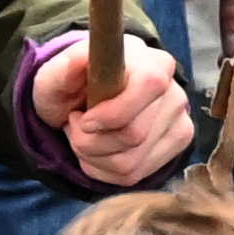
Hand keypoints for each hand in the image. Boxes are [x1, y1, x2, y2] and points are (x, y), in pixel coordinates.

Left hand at [40, 29, 194, 185]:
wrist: (85, 99)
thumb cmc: (71, 84)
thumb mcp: (54, 74)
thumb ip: (61, 69)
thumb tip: (77, 59)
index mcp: (151, 62)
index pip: (149, 85)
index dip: (112, 112)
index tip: (83, 119)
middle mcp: (173, 91)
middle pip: (134, 135)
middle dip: (90, 140)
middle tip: (74, 124)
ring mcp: (179, 121)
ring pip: (131, 162)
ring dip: (93, 157)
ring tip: (83, 136)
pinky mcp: (175, 147)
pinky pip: (134, 174)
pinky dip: (104, 169)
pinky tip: (96, 150)